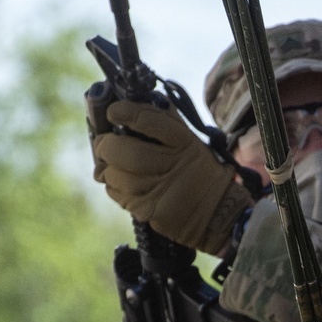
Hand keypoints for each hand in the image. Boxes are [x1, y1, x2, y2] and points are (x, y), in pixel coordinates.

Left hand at [92, 99, 251, 254]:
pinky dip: (114, 186)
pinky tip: (121, 183)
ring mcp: (160, 191)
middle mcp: (173, 166)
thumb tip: (132, 107)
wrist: (217, 214)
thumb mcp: (191, 143)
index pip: (149, 121)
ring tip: (113, 165)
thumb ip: (165, 122)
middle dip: (106, 145)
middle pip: (126, 152)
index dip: (125, 113)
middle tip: (104, 143)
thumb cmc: (199, 172)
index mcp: (185, 144)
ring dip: (108, 168)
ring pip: (116, 175)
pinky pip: (118, 195)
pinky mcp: (150, 210)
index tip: (114, 112)